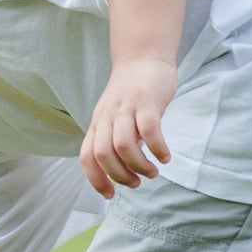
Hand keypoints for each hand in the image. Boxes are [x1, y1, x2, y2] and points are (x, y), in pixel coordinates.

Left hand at [80, 56, 174, 198]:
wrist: (143, 56)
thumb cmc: (131, 92)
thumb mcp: (114, 116)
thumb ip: (114, 139)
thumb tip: (123, 170)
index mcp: (97, 124)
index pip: (86, 157)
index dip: (95, 179)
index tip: (110, 195)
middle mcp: (107, 117)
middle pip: (104, 155)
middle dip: (120, 176)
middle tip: (137, 182)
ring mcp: (126, 109)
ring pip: (123, 145)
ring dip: (139, 166)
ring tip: (153, 172)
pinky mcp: (146, 102)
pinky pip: (149, 130)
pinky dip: (157, 148)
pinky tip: (165, 156)